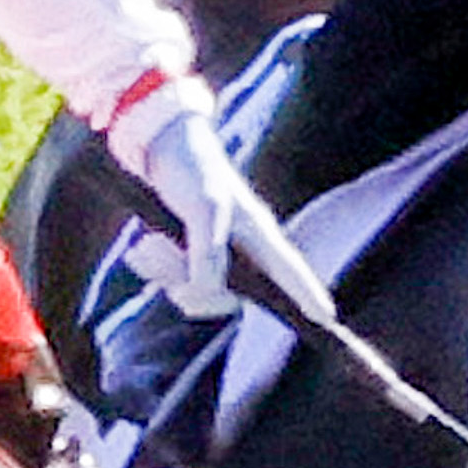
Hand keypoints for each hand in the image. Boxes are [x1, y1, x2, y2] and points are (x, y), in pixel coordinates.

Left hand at [101, 73, 331, 330]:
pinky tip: (140, 250)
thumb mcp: (202, 207)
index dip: (309, 294)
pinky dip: (153, 270)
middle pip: (226, 298)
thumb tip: (211, 288)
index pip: (290, 271)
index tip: (328, 318)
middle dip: (187, 284)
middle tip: (155, 250)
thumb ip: (209, 249)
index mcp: (259, 234)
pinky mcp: (190, 257)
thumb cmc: (192, 170)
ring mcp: (216, 257)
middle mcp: (243, 250)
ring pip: (194, 292)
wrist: (159, 149)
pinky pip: (173, 283)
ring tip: (146, 243)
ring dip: (163, 273)